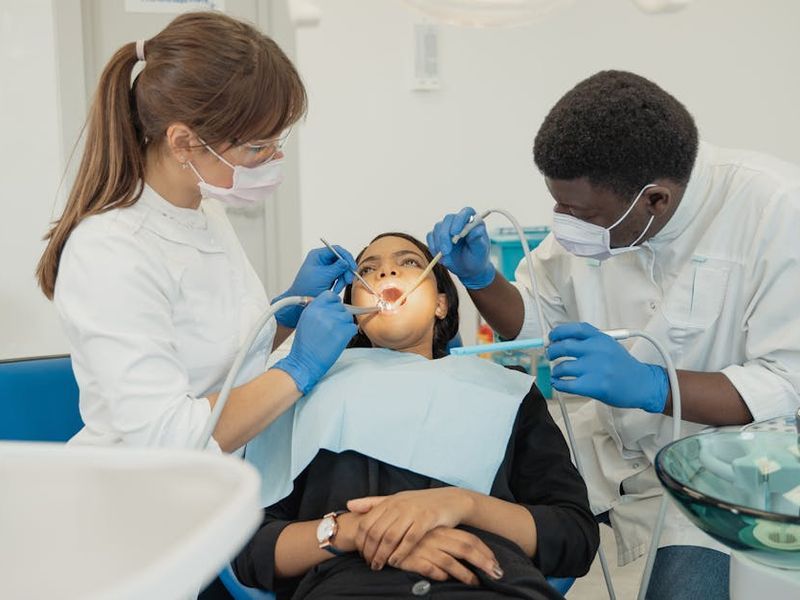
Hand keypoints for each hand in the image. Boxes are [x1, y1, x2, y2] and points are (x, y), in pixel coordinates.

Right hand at [273, 291, 356, 393]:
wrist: (304, 362)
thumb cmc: (304, 345)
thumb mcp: (305, 321)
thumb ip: (317, 310)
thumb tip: (330, 307)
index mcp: (313, 308)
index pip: (331, 295)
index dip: (335, 302)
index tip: (334, 309)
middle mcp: (323, 312)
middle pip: (342, 307)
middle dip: (340, 316)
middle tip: (333, 328)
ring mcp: (334, 321)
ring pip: (349, 317)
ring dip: (345, 325)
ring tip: (334, 335)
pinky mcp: (343, 332)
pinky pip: (353, 328)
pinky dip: (349, 334)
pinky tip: (339, 340)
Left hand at [274, 246, 356, 326]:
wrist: (301, 301)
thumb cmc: (305, 288)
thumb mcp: (323, 276)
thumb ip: (337, 268)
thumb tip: (346, 262)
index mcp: (318, 255)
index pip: (336, 250)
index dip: (346, 257)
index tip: (352, 266)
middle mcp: (322, 260)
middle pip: (341, 260)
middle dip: (345, 271)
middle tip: (348, 280)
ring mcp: (326, 269)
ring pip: (342, 270)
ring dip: (342, 280)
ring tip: (337, 288)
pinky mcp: (329, 278)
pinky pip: (340, 278)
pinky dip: (340, 284)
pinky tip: (335, 289)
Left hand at [347, 488, 472, 569]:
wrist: (451, 500)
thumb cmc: (421, 502)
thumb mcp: (396, 499)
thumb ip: (373, 503)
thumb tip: (349, 504)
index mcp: (389, 501)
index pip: (367, 523)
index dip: (361, 541)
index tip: (360, 553)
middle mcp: (398, 505)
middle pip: (376, 532)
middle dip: (369, 551)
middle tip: (368, 563)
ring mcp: (412, 512)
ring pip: (390, 537)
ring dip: (382, 555)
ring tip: (378, 565)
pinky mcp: (426, 520)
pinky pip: (409, 540)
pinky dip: (400, 553)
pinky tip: (395, 562)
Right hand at [395, 527, 502, 585]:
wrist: (379, 530)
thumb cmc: (408, 535)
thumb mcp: (429, 534)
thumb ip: (445, 542)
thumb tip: (464, 556)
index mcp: (442, 530)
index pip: (469, 538)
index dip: (484, 550)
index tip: (495, 562)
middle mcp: (436, 537)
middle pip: (465, 548)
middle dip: (483, 561)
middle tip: (496, 574)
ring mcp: (425, 548)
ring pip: (450, 561)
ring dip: (464, 574)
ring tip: (475, 583)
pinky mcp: (412, 558)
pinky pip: (429, 568)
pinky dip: (439, 575)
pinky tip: (445, 580)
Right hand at [427, 207, 494, 289]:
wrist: (469, 269)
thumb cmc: (477, 258)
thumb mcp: (480, 251)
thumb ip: (478, 240)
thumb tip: (476, 230)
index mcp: (473, 222)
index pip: (466, 212)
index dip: (459, 220)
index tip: (455, 233)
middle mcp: (459, 222)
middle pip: (448, 219)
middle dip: (445, 235)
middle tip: (446, 251)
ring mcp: (447, 228)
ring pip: (438, 227)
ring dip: (439, 243)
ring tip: (445, 258)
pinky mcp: (438, 236)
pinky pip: (430, 236)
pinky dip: (433, 246)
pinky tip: (440, 257)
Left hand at [546, 322, 668, 412]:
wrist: (642, 384)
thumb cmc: (623, 366)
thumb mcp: (609, 345)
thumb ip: (589, 341)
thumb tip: (561, 341)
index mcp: (601, 338)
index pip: (575, 329)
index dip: (559, 332)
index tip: (552, 337)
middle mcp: (597, 350)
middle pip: (564, 346)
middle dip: (552, 351)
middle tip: (550, 355)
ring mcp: (596, 368)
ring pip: (563, 367)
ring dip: (555, 370)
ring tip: (556, 372)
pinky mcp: (595, 386)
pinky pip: (567, 384)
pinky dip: (558, 384)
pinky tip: (558, 383)